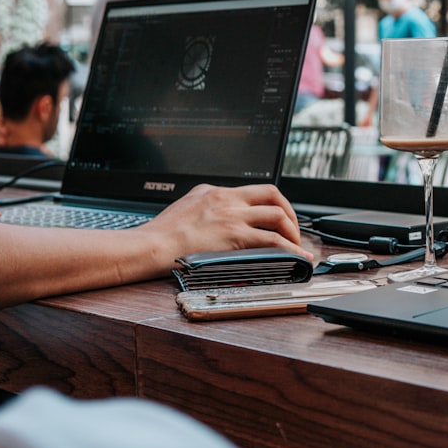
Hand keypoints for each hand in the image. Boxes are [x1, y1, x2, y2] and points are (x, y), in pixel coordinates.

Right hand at [145, 184, 311, 259]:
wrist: (150, 245)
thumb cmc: (160, 235)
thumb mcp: (183, 208)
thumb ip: (203, 209)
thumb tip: (214, 219)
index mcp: (213, 192)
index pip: (251, 190)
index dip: (270, 203)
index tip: (276, 216)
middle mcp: (226, 199)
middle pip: (272, 194)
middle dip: (288, 211)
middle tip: (292, 229)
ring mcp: (232, 216)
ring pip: (277, 215)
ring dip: (292, 230)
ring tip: (296, 245)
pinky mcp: (235, 235)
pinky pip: (273, 240)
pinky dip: (291, 248)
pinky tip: (297, 257)